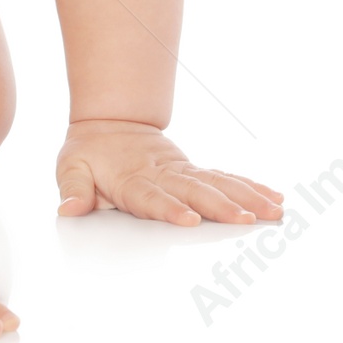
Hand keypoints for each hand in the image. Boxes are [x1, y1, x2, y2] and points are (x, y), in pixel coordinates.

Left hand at [56, 119, 282, 225]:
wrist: (109, 122)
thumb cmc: (89, 152)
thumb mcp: (70, 167)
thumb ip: (73, 189)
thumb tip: (68, 209)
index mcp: (132, 180)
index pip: (152, 197)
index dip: (171, 208)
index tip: (190, 219)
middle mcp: (162, 175)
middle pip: (195, 191)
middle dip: (221, 206)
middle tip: (246, 220)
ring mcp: (181, 171)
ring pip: (218, 183)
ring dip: (246, 197)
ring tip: (274, 210)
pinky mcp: (193, 171)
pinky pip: (225, 178)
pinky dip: (249, 186)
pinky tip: (273, 196)